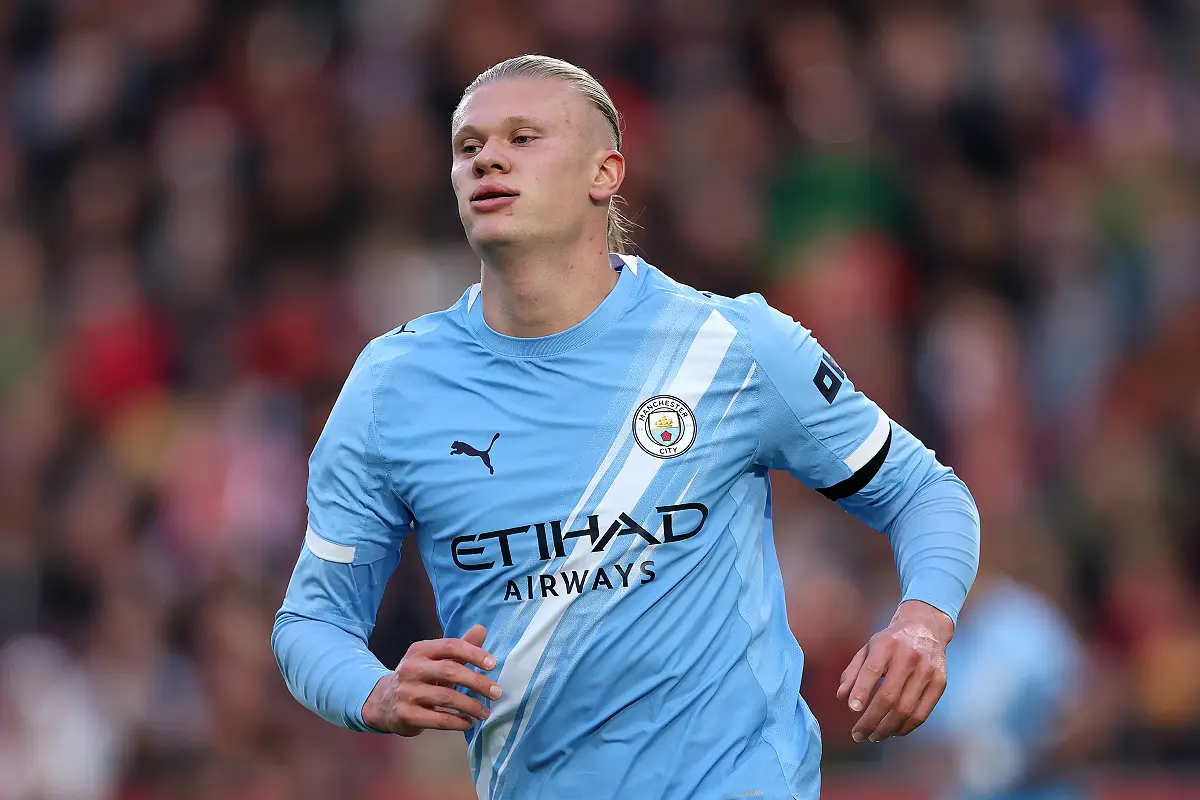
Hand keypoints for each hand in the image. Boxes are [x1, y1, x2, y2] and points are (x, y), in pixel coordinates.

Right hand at [361, 623, 501, 735]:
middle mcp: (411, 668)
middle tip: (496, 693)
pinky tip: (468, 723)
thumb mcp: (435, 659)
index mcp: (420, 650)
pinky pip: (438, 720)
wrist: (383, 701)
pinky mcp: (406, 715)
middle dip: (478, 682)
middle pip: (450, 671)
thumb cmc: (419, 677)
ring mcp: (407, 692)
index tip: (492, 665)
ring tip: (485, 712)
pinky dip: (457, 722)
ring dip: (471, 706)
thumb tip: (481, 629)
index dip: (474, 653)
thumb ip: (459, 647)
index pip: (451, 646)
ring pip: (447, 698)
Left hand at [836, 600, 952, 742]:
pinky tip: (893, 732)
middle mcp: (909, 657)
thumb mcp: (868, 648)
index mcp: (887, 645)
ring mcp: (927, 671)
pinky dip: (906, 727)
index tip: (852, 709)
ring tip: (873, 736)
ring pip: (906, 710)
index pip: (872, 670)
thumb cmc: (891, 642)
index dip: (862, 691)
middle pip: (889, 697)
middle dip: (871, 720)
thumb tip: (842, 696)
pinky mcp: (940, 683)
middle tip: (858, 734)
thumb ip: (853, 671)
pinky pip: (922, 713)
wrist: (926, 628)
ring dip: (887, 729)